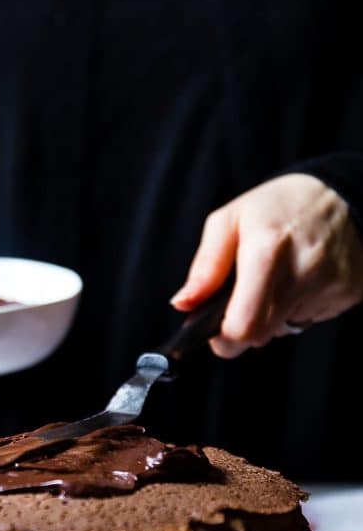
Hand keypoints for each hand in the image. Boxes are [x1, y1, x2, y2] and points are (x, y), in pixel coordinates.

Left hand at [171, 174, 362, 357]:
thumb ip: (205, 266)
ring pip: (286, 328)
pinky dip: (300, 306)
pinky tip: (303, 277)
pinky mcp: (350, 293)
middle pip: (262, 335)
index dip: (224, 338)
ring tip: (280, 276)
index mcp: (267, 252)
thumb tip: (184, 303)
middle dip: (246, 325)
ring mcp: (332, 285)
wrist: (343, 192)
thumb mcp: (231, 220)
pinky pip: (312, 318)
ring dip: (274, 313)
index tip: (217, 328)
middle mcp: (304, 272)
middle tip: (245, 296)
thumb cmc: (280, 205)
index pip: (243, 327)